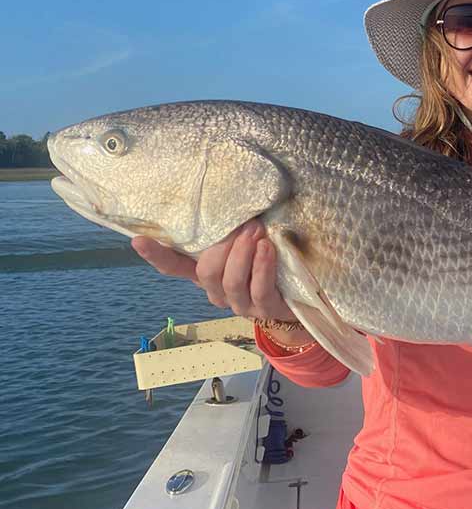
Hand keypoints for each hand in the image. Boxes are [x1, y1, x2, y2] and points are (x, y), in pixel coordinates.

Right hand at [131, 219, 296, 321]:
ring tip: (256, 231)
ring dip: (243, 254)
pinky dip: (262, 267)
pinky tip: (267, 249)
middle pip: (207, 272)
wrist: (295, 295)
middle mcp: (217, 292)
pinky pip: (259, 289)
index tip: (138, 240)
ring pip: (231, 281)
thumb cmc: (265, 260)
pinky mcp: (265, 310)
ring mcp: (240, 304)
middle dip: (224, 246)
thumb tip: (227, 198)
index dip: (156, 255)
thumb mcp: (244, 243)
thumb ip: (230, 230)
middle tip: (245, 224)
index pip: (173, 267)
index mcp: (205, 275)